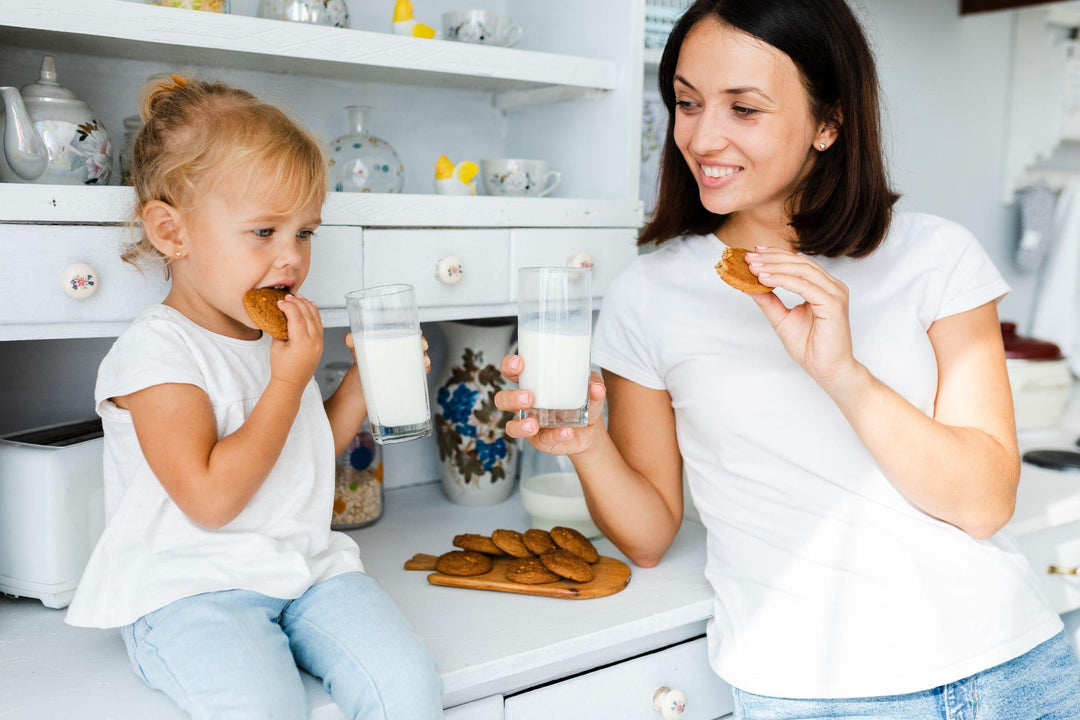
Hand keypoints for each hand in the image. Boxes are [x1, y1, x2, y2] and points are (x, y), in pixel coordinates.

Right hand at [269, 293, 322, 387]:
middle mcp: (314, 342)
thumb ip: (280, 330)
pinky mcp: (321, 344)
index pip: (296, 317)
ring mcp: (319, 343)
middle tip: (289, 296)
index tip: (281, 301)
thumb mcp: (276, 347)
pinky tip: (311, 307)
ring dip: (308, 306)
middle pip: (308, 315)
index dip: (288, 306)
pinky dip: (315, 314)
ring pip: (316, 319)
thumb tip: (282, 316)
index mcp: (301, 343)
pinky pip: (319, 325)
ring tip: (300, 297)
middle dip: (298, 303)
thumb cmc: (282, 369)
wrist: (292, 383)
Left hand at [344, 333, 431, 383]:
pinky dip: (423, 371)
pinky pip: (419, 373)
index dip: (416, 332)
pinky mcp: (407, 377)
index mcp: (393, 340)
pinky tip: (422, 371)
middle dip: (423, 344)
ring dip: (425, 359)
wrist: (362, 386)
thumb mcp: (357, 351)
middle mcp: (402, 351)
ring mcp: (406, 364)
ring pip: (422, 358)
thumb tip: (349, 338)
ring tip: (423, 362)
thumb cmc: (362, 364)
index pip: (409, 332)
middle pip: (419, 344)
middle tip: (422, 347)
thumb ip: (353, 342)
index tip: (418, 333)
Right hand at [493, 354, 606, 455]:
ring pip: (511, 426)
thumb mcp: (590, 388)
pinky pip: (540, 440)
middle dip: (511, 398)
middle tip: (529, 397)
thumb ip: (594, 385)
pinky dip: (553, 436)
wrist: (589, 429)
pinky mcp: (539, 440)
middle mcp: (524, 403)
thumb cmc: (582, 400)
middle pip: (502, 399)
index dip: (508, 366)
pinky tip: (565, 432)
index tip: (519, 363)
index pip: (510, 371)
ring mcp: (528, 423)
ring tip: (533, 424)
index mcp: (532, 382)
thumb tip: (596, 388)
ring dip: (520, 425)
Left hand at [744, 246, 859, 387]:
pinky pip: (804, 286)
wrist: (827, 369)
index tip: (753, 252)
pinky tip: (765, 279)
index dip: (775, 256)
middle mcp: (832, 286)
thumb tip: (749, 284)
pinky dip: (783, 280)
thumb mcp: (782, 319)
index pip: (798, 263)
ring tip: (753, 267)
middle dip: (772, 258)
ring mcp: (835, 293)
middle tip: (749, 257)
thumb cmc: (810, 347)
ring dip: (774, 267)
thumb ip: (769, 300)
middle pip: (799, 262)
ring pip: (801, 271)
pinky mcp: (833, 303)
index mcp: (823, 287)